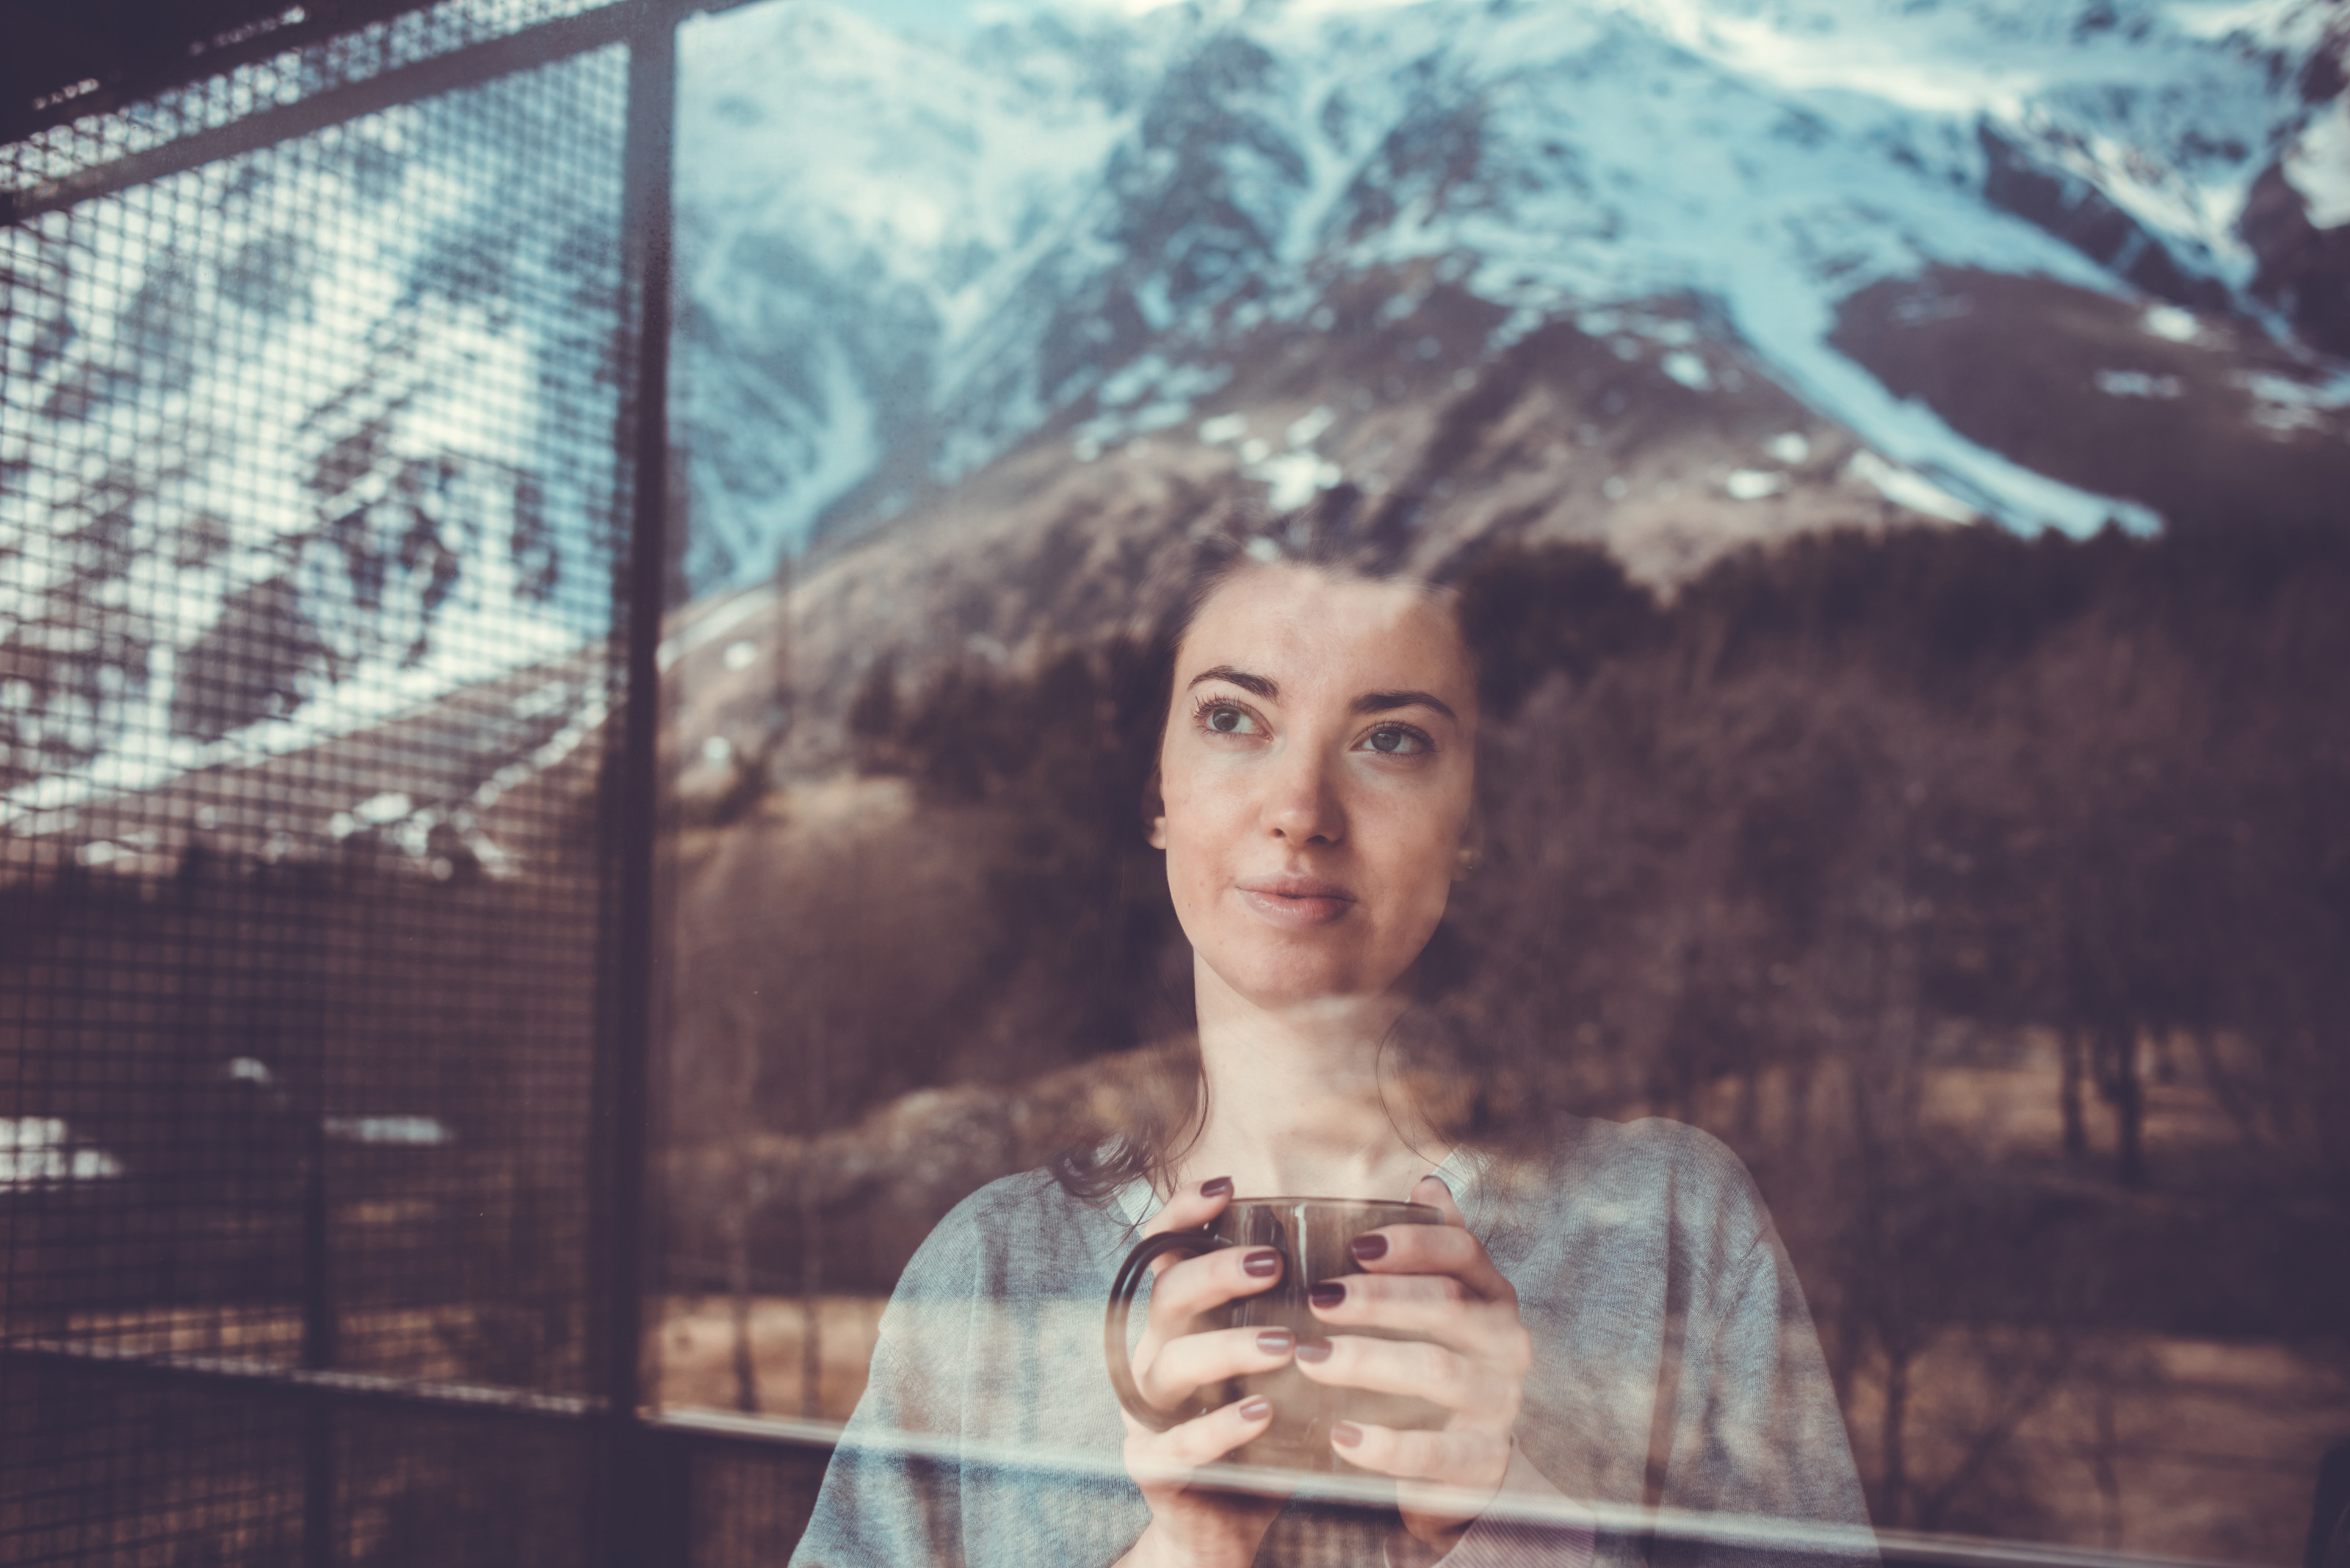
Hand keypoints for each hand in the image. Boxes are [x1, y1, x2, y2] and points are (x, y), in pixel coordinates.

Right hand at [1115, 1178, 1298, 1567]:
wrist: (1230, 1527)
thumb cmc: (1271, 1429)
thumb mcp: (1291, 1362)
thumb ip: (1322, 1302)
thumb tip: (1399, 1218)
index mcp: (1182, 1321)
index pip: (1166, 1252)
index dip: (1184, 1215)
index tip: (1227, 1187)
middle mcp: (1155, 1355)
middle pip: (1164, 1297)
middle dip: (1213, 1273)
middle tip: (1271, 1265)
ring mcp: (1147, 1414)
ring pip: (1168, 1365)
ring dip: (1225, 1349)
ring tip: (1284, 1346)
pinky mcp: (1154, 1469)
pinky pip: (1177, 1444)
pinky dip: (1218, 1428)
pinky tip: (1262, 1416)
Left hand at [1297, 1174, 1533, 1556]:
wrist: (1470, 1464)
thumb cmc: (1442, 1366)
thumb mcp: (1442, 1308)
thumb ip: (1432, 1250)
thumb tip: (1427, 1183)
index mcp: (1492, 1295)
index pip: (1464, 1252)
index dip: (1413, 1243)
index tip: (1356, 1246)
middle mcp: (1506, 1341)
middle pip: (1445, 1305)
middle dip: (1377, 1299)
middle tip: (1316, 1299)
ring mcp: (1500, 1402)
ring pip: (1436, 1369)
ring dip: (1368, 1360)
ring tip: (1309, 1358)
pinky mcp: (1483, 1461)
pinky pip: (1435, 1452)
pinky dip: (1385, 1445)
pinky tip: (1341, 1434)